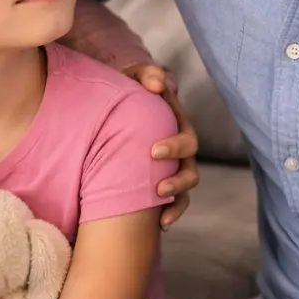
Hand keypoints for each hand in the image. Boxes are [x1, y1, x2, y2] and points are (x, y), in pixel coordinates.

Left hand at [121, 62, 198, 227]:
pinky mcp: (164, 181)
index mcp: (174, 121)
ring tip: (160, 204)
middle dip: (175, 173)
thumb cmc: (123, 91)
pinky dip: (172, 212)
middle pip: (189, 161)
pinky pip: (177, 201)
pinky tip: (162, 224)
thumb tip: (158, 84)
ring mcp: (174, 164)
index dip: (174, 144)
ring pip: (187, 183)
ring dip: (178, 196)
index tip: (152, 151)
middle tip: (155, 184)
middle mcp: (179, 145)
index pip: (184, 132)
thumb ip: (144, 74)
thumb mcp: (131, 77)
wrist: (110, 108)